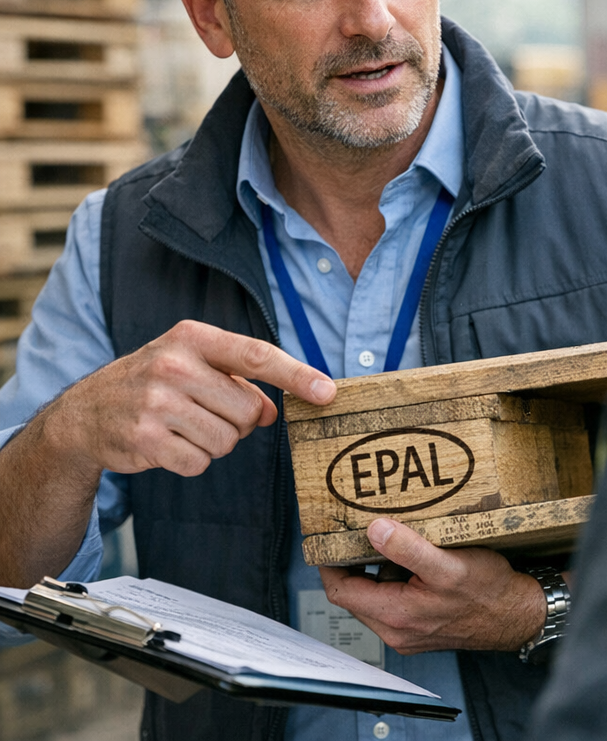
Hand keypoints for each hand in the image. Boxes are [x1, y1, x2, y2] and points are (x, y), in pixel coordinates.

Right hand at [47, 319, 335, 478]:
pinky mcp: (145, 439)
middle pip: (248, 410)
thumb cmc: (157, 383)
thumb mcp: (196, 365)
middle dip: (238, 420)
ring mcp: (156, 403)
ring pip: (227, 440)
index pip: (256, 354)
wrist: (86, 413)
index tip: (328, 391)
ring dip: (214, 442)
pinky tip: (167, 444)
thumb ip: (241, 379)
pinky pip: (199, 463)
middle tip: (207, 412)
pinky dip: (191, 460)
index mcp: (193, 337)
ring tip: (183, 426)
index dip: (297, 375)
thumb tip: (274, 410)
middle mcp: (174, 365)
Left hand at [319, 518, 546, 653]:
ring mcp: (407, 630)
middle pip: (353, 594)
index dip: (329, 564)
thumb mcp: (448, 564)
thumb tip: (375, 530)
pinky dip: (393, 577)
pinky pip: (392, 600)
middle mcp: (396, 630)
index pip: (341, 591)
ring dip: (373, 568)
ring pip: (373, 596)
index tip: (328, 537)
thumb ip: (408, 549)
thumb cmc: (488, 592)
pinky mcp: (420, 625)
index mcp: (396, 615)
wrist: (516, 615)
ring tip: (383, 537)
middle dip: (351, 563)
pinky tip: (409, 556)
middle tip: (353, 530)